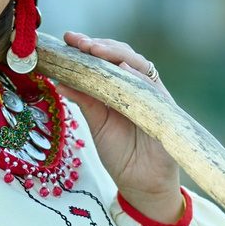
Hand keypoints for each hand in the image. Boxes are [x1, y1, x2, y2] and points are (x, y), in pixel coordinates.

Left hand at [58, 32, 184, 222]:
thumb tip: (59, 80)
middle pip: (121, 55)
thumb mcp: (96, 124)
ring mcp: (152, 96)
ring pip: (137, 64)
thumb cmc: (120, 154)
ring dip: (115, 54)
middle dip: (99, 46)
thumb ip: (83, 100)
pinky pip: (153, 87)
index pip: (105, 60)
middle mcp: (137, 87)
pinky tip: (122, 69)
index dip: (88, 48)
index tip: (67, 40)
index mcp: (119, 88)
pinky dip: (138, 76)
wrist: (142, 185)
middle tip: (78, 42)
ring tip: (94, 49)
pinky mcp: (165, 109)